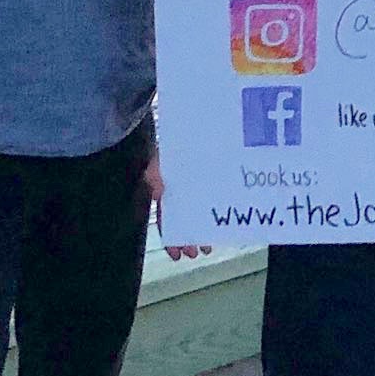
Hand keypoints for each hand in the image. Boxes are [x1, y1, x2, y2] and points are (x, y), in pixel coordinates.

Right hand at [147, 144, 212, 260]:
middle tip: (194, 253)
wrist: (196, 121)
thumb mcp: (160, 157)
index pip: (165, 217)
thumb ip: (156, 175)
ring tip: (207, 247)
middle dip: (187, 238)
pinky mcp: (214, 179)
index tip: (176, 254)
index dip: (170, 237)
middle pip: (183, 219)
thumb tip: (158, 192)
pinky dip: (214, 214)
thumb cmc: (176, 139)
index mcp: (166, 186)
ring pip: (198, 213)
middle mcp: (181, 188)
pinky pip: (214, 201)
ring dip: (201, 231)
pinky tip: (218, 225)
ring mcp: (198, 184)